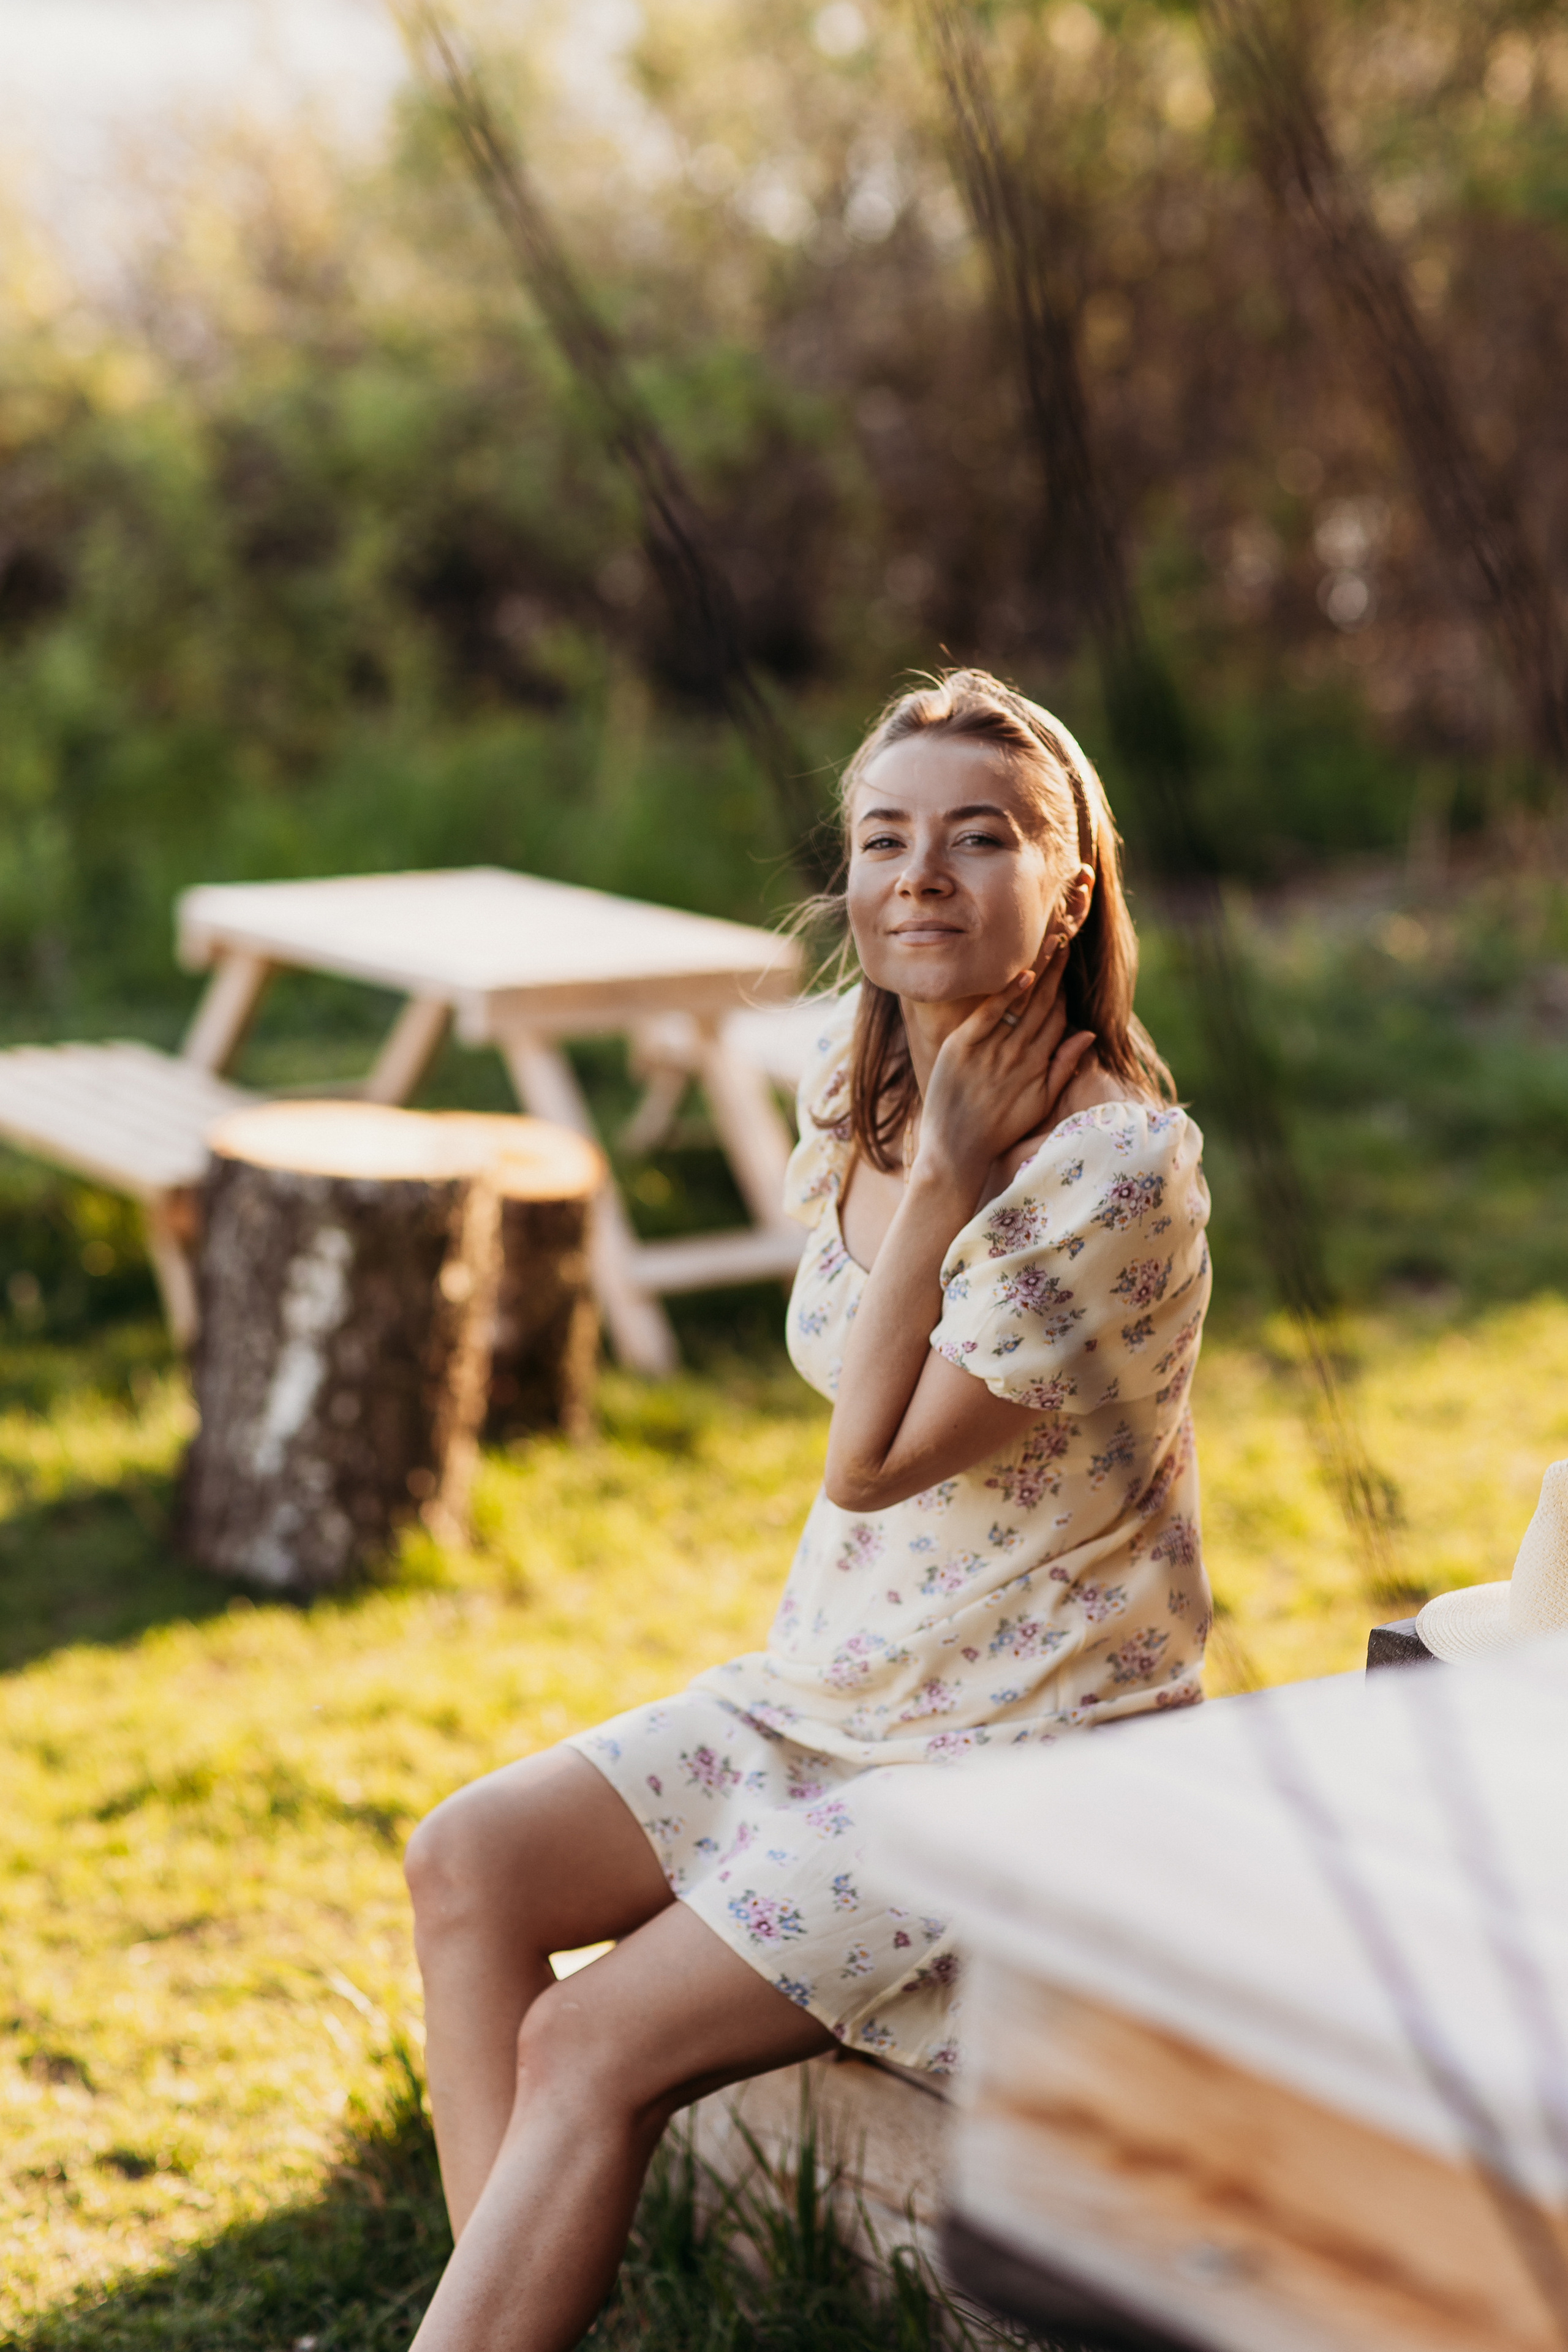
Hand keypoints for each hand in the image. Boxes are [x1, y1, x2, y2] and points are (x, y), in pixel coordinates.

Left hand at [914, 942, 1094, 1193]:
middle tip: (1065, 934)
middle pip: (1044, 1003)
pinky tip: (1021, 971)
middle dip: (1056, 969)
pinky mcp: (962, 1048)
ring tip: (1050, 939)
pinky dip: (1006, 993)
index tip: (1067, 961)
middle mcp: (1019, 1054)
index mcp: (1038, 1066)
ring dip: (1038, 970)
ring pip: (1021, 1003)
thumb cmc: (997, 1129)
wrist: (956, 1151)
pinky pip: (989, 1013)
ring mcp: (991, 1050)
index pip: (1058, 1018)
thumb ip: (1063, 1068)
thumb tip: (1088, 1034)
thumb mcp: (1038, 1103)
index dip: (1064, 990)